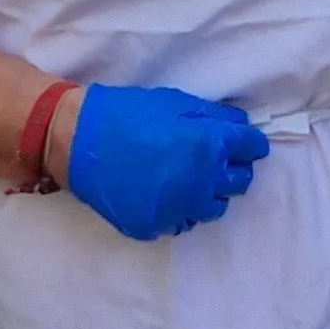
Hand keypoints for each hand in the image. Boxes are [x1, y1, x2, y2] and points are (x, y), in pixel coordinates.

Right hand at [63, 85, 269, 240]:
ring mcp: (177, 209)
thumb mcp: (174, 102)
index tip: (242, 142)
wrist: (76, 140)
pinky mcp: (154, 226)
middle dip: (233, 168)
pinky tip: (163, 193)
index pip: (252, 149)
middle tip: (213, 157)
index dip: (249, 143)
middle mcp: (201, 183)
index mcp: (209, 147)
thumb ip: (214, 116)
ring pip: (213, 208)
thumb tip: (241, 127)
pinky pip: (180, 222)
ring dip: (208, 192)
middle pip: (239, 183)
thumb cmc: (126, 113)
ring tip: (188, 178)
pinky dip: (178, 209)